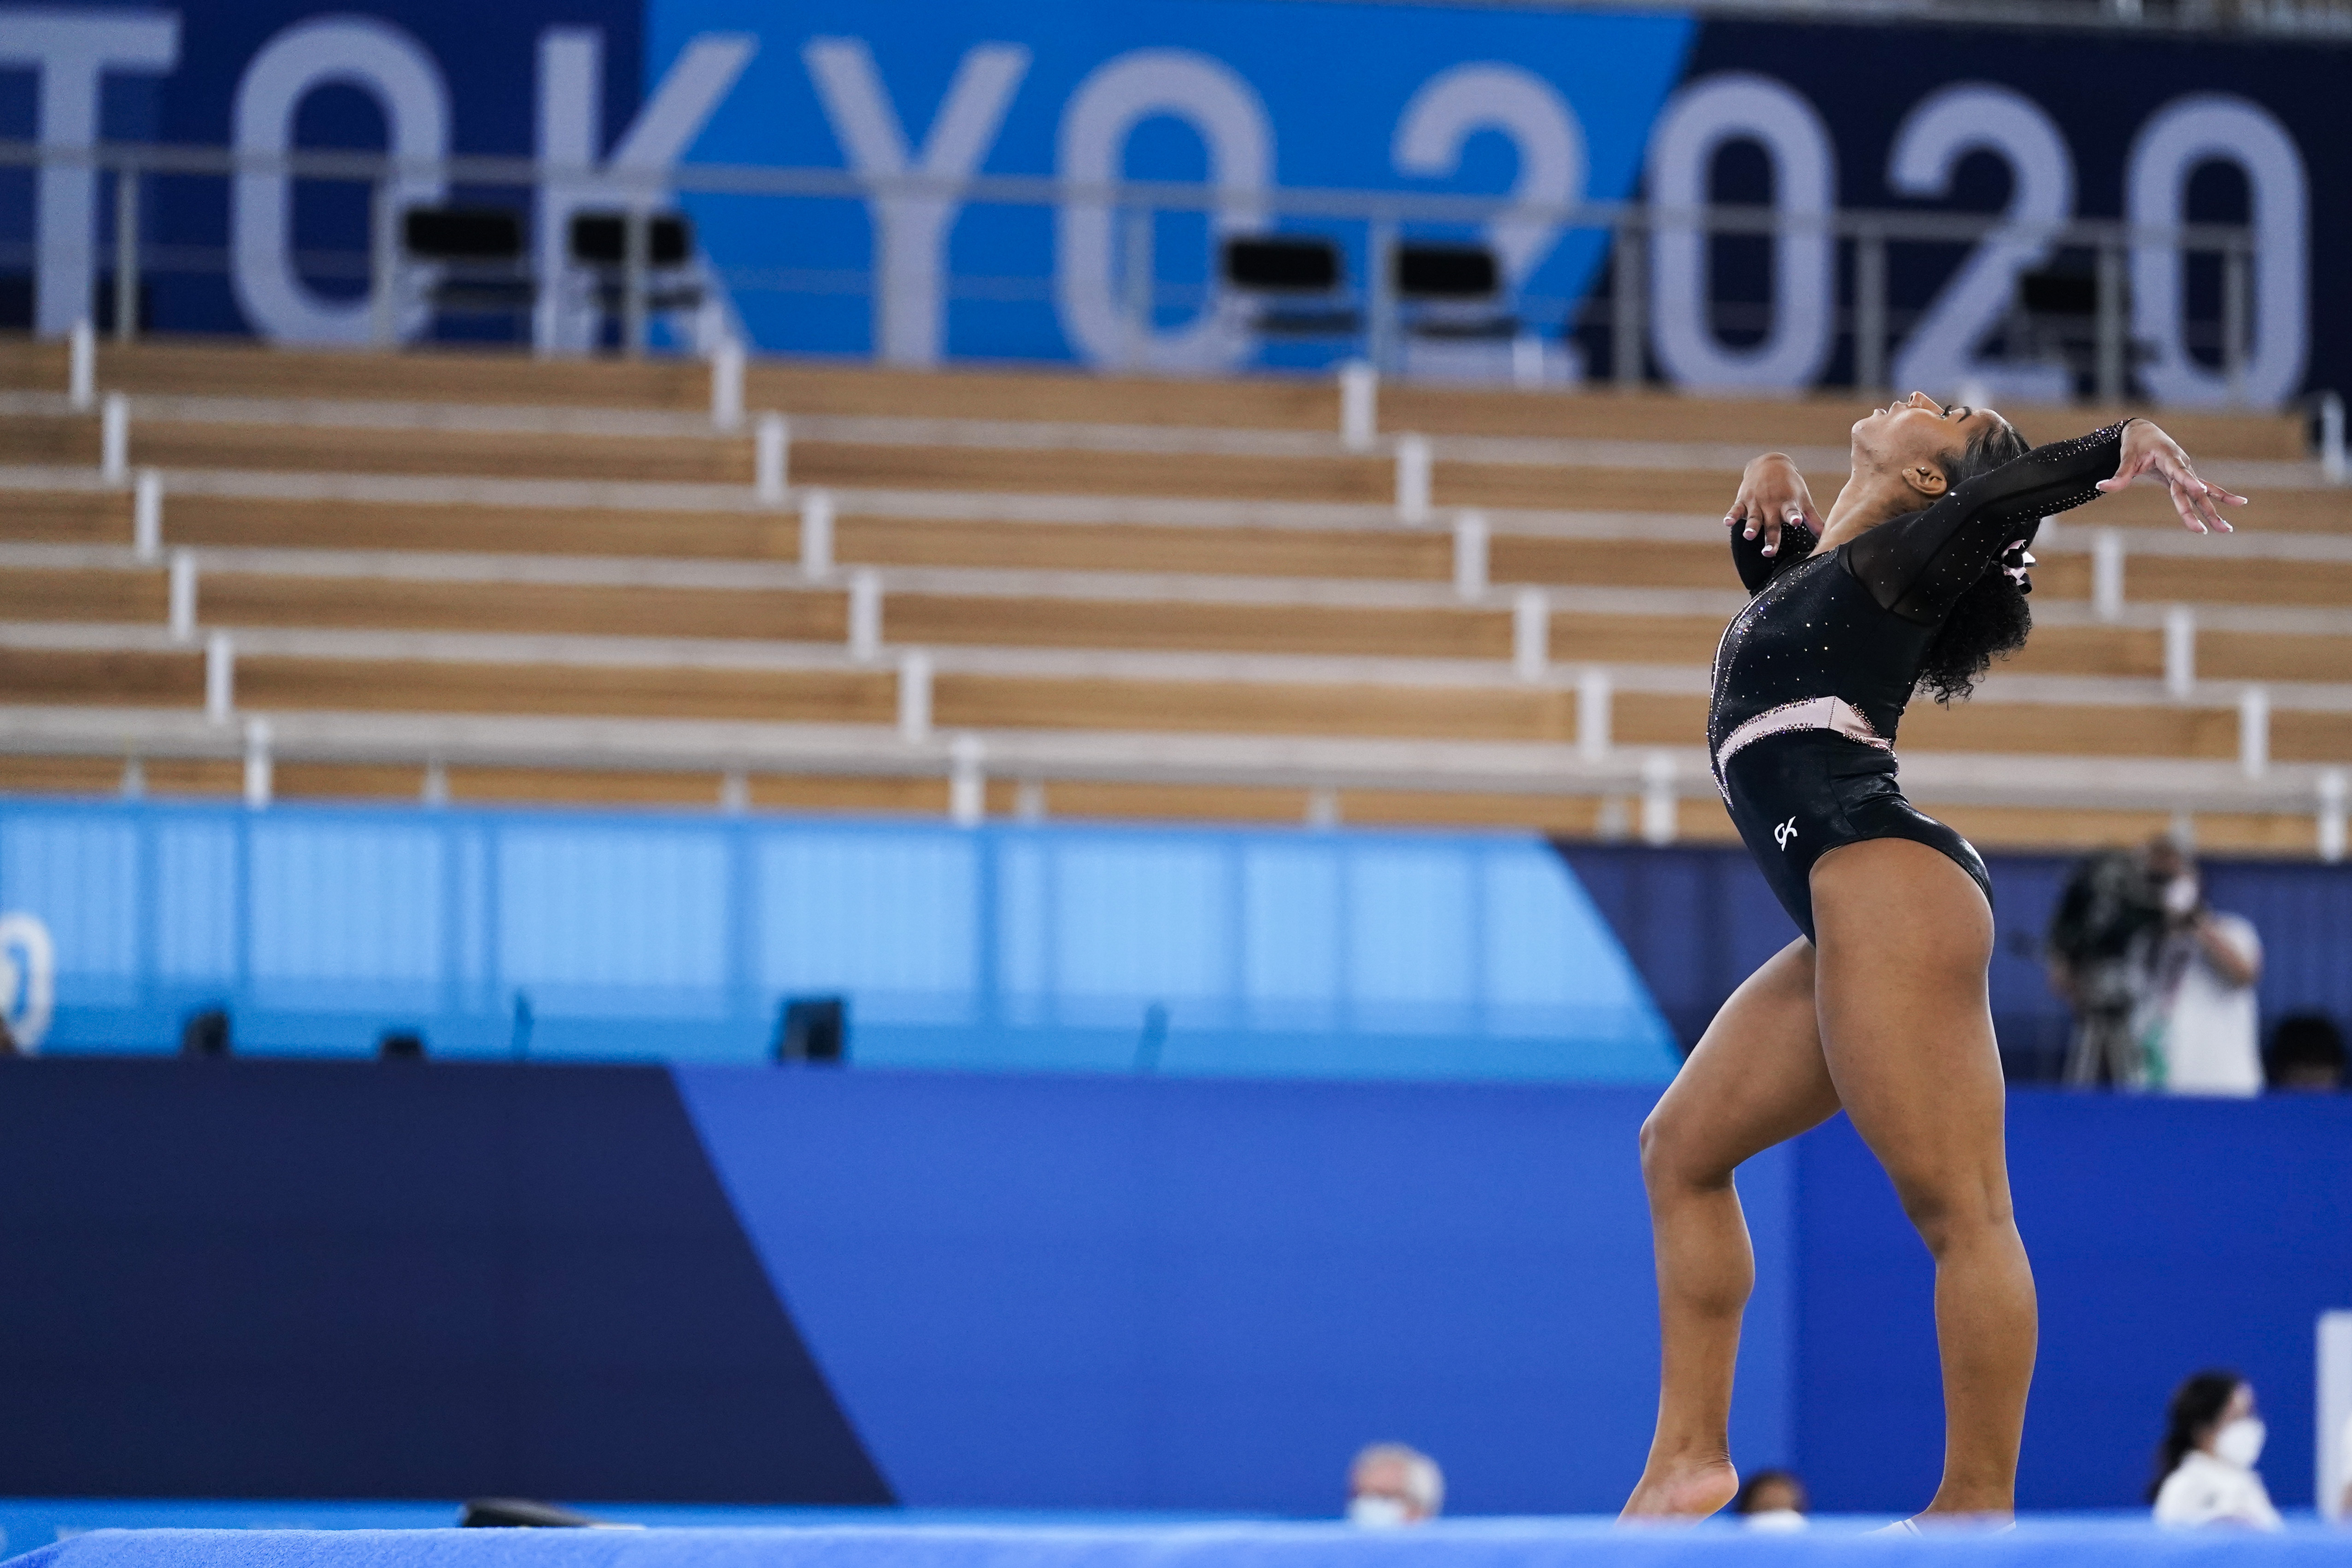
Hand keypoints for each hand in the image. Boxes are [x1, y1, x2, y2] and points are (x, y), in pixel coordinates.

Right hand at [1727, 454, 1821, 557]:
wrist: (1770, 463)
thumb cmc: (1790, 486)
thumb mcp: (1802, 500)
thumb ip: (1812, 519)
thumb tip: (1827, 536)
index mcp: (1787, 505)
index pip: (1792, 512)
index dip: (1794, 517)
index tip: (1797, 522)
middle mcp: (1772, 505)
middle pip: (1771, 525)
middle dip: (1770, 538)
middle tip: (1769, 552)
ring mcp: (1756, 503)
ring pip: (1754, 518)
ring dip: (1751, 527)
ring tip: (1749, 536)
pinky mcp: (1743, 500)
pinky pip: (1736, 509)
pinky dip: (1731, 515)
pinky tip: (1727, 522)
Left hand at [2097, 419, 2248, 533]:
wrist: (2145, 432)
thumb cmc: (2135, 443)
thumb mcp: (2126, 456)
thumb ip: (2118, 475)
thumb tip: (2100, 487)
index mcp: (2169, 457)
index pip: (2179, 471)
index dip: (2189, 480)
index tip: (2199, 489)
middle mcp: (2182, 465)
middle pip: (2194, 490)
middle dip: (2205, 509)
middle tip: (2215, 527)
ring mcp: (2186, 472)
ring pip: (2202, 493)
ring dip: (2215, 510)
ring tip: (2227, 529)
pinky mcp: (2184, 477)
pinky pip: (2202, 490)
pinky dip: (2216, 498)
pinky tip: (2236, 505)